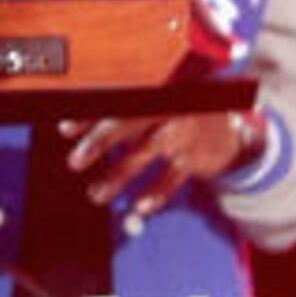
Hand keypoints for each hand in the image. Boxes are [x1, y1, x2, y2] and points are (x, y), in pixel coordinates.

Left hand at [62, 107, 258, 226]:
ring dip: (118, 176)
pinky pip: (173, 177)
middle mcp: (171, 106)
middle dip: (98, 143)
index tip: (66, 130)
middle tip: (74, 162)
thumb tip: (69, 126)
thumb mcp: (154, 106)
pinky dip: (157, 193)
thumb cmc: (176, 119)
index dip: (89, 115)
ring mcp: (186, 131)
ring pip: (145, 153)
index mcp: (156, 89)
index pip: (116, 99)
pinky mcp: (198, 157)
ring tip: (96, 194)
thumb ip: (118, 112)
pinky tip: (140, 207)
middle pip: (128, 122)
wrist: (229, 133)